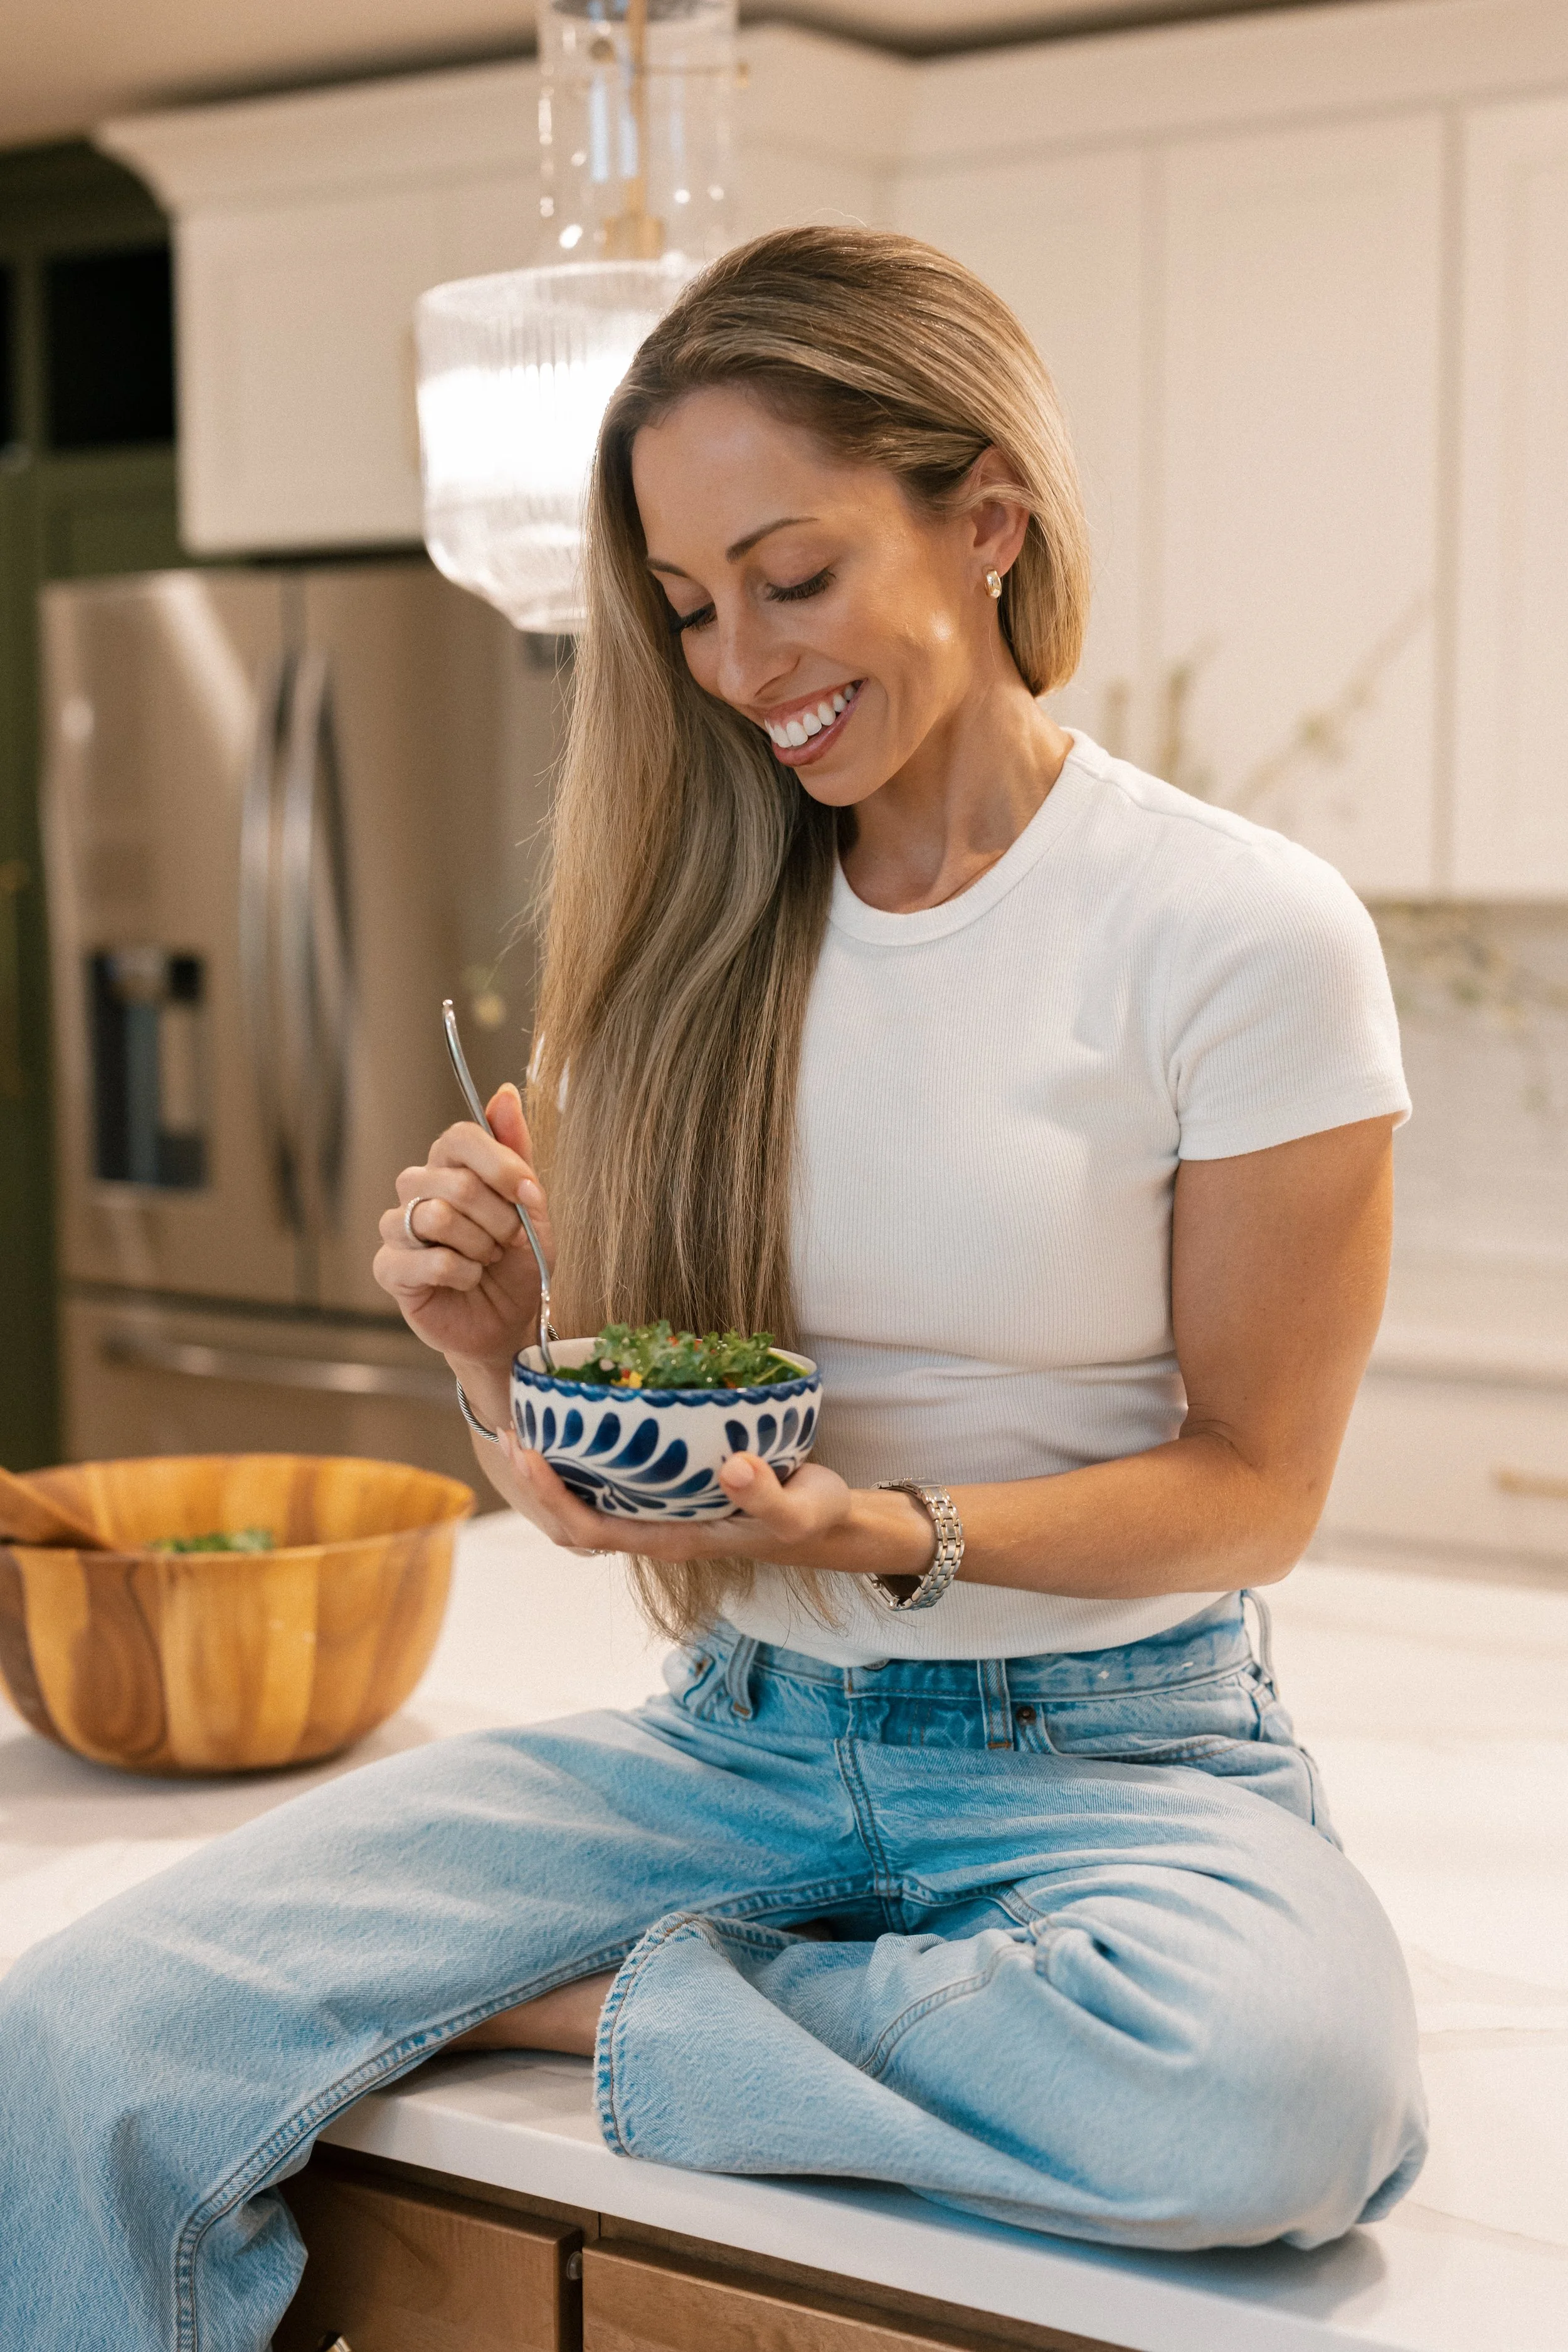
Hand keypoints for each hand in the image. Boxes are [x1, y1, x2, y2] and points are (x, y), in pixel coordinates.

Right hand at [373, 1085, 553, 1408]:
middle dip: (498, 1219)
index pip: (460, 1137)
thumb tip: (506, 1093)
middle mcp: (417, 1188)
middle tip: (509, 1242)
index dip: (498, 1164)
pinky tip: (467, 1280)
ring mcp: (398, 1228)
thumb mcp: (531, 1208)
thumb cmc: (517, 1263)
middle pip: (454, 1181)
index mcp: (450, 1166)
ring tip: (487, 1262)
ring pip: (436, 1217)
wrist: (508, 1321)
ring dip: (480, 1247)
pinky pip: (427, 1259)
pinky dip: (461, 1273)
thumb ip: (516, 1153)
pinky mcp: (390, 1268)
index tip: (526, 1195)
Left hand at [484, 1432, 934, 1582]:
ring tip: (526, 1419)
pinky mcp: (669, 1487)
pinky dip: (584, 1453)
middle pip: (574, 1517)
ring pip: (587, 1497)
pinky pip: (612, 1476)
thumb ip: (767, 1494)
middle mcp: (656, 1526)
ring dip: (550, 1466)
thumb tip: (731, 1468)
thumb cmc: (810, 1517)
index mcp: (674, 1539)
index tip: (529, 1454)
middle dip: (534, 1480)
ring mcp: (659, 1509)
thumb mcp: (800, 1510)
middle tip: (509, 1427)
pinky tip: (579, 1416)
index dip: (553, 1497)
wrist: (825, 1520)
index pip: (593, 1528)